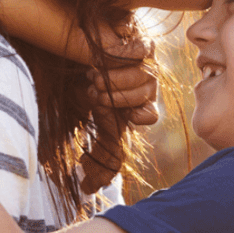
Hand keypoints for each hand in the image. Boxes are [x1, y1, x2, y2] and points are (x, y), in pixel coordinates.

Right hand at [77, 34, 158, 193]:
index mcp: (140, 106)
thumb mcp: (97, 122)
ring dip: (117, 78)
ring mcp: (146, 63)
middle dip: (119, 95)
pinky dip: (122, 56)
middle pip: (147, 93)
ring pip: (145, 74)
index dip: (133, 114)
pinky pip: (143, 50)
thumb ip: (100, 152)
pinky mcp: (143, 42)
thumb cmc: (91, 90)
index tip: (114, 113)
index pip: (148, 115)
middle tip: (95, 92)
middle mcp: (147, 85)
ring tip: (95, 77)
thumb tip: (90, 190)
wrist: (85, 54)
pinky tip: (103, 59)